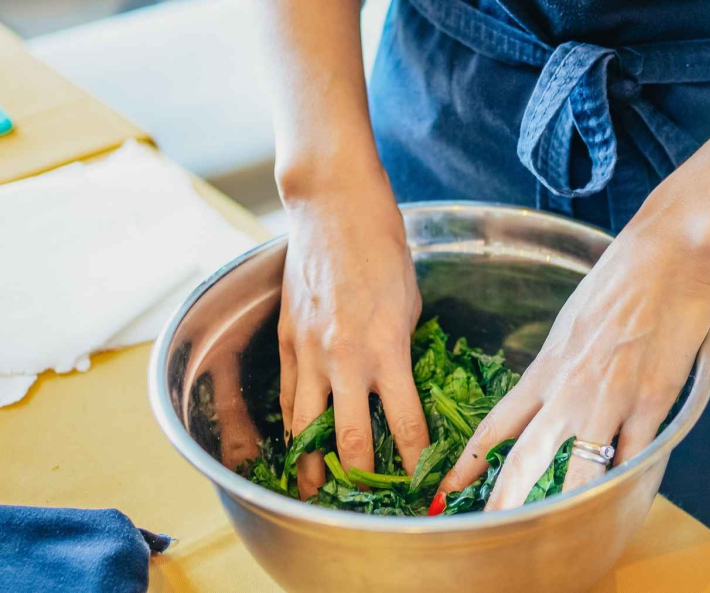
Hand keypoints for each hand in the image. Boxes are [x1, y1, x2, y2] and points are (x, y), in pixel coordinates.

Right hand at [278, 179, 430, 497]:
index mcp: (386, 349)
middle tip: (368, 501)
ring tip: (316, 490)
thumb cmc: (383, 248)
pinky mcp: (286, 341)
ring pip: (305, 425)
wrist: (333, 209)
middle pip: (348, 439)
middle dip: (360, 478)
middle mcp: (343, 358)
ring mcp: (308, 352)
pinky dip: (294, 423)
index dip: (413, 462)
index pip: (403, 425)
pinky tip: (298, 440)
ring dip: (311, 463)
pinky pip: (289, 395)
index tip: (423, 484)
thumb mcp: (408, 303)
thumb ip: (400, 348)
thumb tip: (398, 381)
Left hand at [433, 219, 709, 509]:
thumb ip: (557, 364)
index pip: (497, 425)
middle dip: (502, 500)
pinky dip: (627, 478)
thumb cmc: (620, 278)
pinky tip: (621, 496)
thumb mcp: (570, 322)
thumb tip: (547, 391)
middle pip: (526, 457)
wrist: (668, 255)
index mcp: (546, 367)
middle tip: (484, 528)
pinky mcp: (653, 401)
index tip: (448, 488)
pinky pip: (635, 454)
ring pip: (579, 469)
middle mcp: (570, 388)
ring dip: (563, 503)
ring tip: (552, 533)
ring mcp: (611, 398)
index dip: (470, 462)